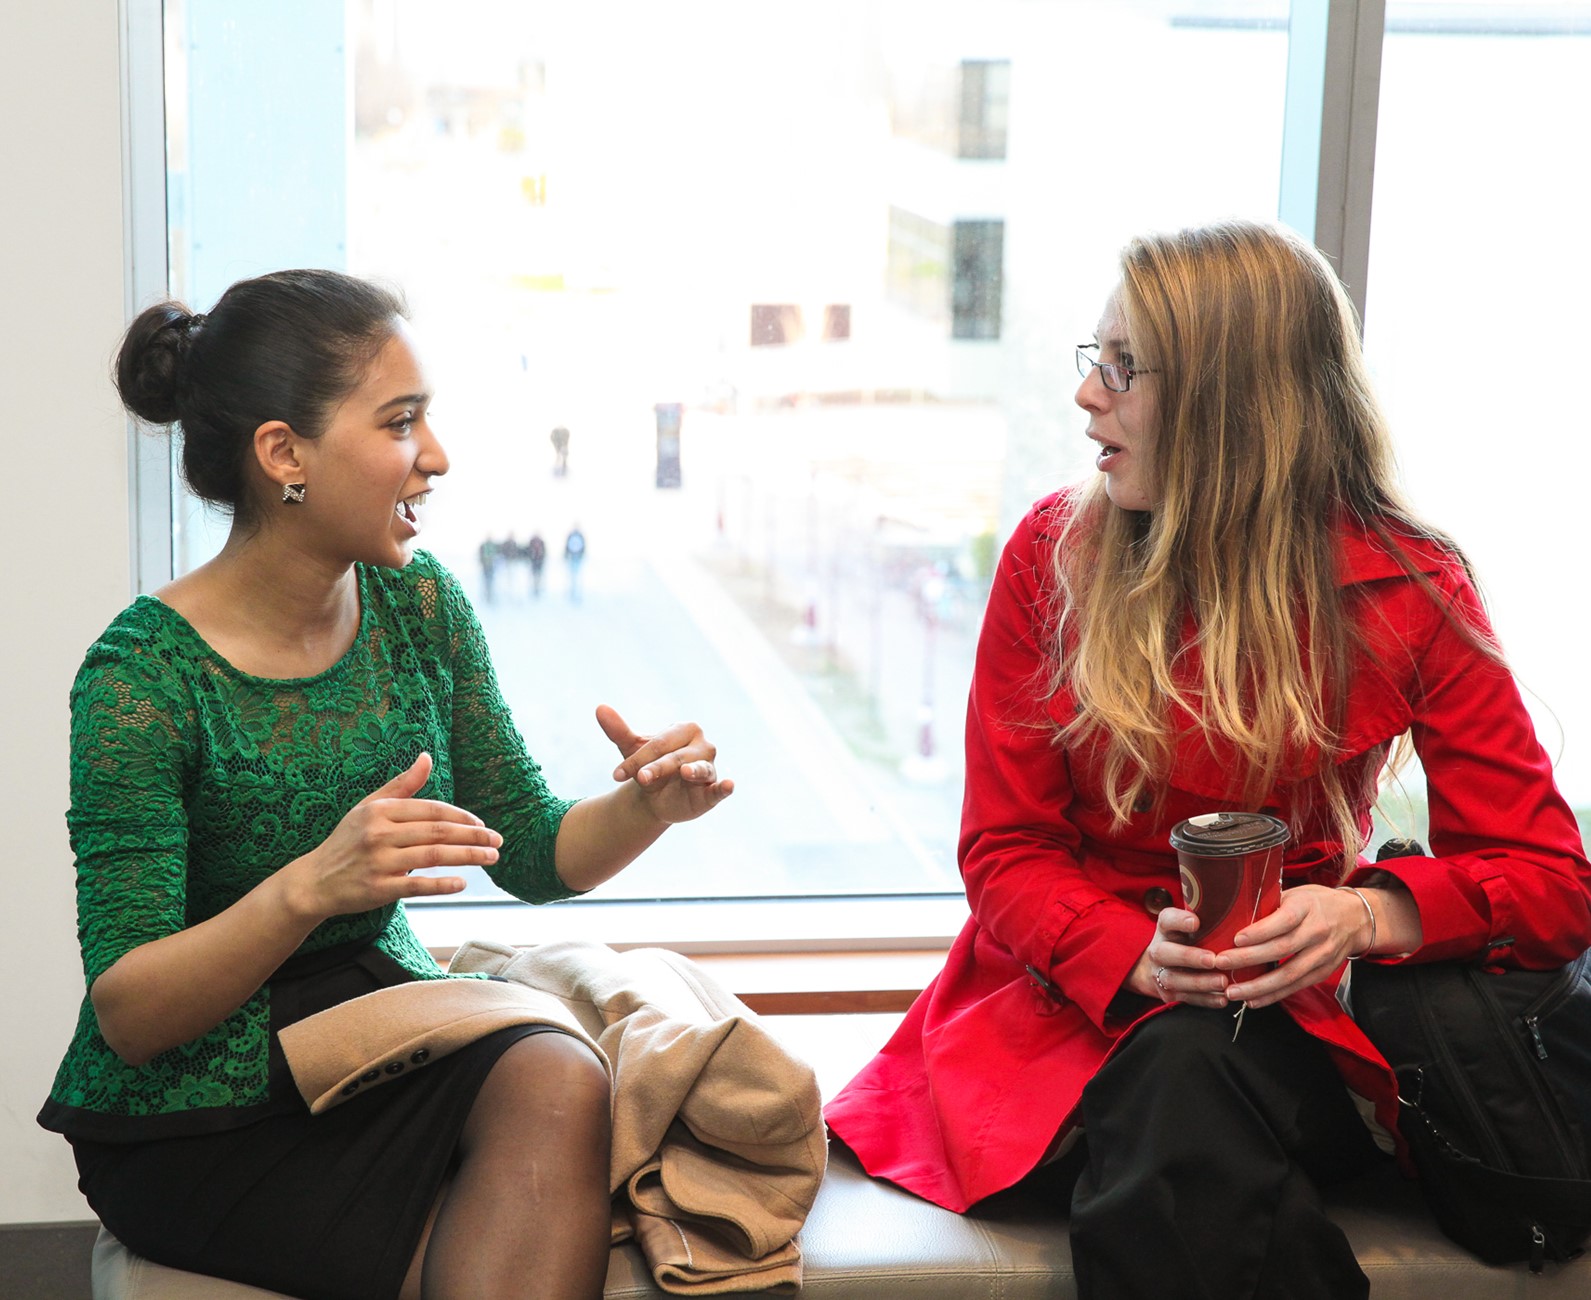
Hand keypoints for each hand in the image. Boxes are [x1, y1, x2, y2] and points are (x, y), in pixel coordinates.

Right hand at [287, 752, 499, 918]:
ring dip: (467, 856)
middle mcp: (379, 833)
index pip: (431, 809)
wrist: (314, 881)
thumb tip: (427, 757)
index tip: (482, 824)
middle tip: (498, 841)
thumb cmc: (347, 840)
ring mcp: (379, 862)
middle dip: (473, 836)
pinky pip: (417, 885)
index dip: (461, 816)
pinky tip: (462, 883)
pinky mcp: (379, 888)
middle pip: (437, 831)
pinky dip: (442, 884)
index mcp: (380, 810)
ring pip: (433, 856)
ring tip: (491, 858)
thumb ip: (402, 785)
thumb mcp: (369, 806)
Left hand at [596, 704, 733, 824]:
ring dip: (691, 772)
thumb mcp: (632, 750)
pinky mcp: (713, 790)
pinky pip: (720, 788)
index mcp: (686, 729)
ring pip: (698, 770)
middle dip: (656, 768)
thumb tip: (599, 708)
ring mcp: (710, 767)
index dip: (638, 759)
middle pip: (677, 757)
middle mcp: (703, 745)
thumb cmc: (648, 766)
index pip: (660, 743)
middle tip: (639, 779)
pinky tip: (728, 784)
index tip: (616, 775)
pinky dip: (725, 787)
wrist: (656, 797)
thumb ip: (618, 730)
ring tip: (684, 772)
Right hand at [1132, 906, 1230, 1006]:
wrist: (1160, 967)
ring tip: (1223, 982)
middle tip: (1213, 960)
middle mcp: (1158, 950)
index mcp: (1165, 929)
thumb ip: (1208, 917)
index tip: (1196, 922)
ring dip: (1200, 982)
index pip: (1167, 920)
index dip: (1179, 920)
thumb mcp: (1190, 926)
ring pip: (1175, 980)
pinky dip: (1205, 1000)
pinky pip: (1186, 999)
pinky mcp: (1169, 994)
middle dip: (1189, 957)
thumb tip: (1242, 906)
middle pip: (1165, 953)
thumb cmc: (1187, 941)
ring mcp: (1160, 974)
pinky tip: (1223, 999)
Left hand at [1216, 884, 1371, 1008]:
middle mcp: (1317, 931)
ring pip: (1289, 974)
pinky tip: (1254, 1001)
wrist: (1357, 918)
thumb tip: (1234, 914)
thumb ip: (1271, 904)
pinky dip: (1274, 995)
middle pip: (1282, 948)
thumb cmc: (1316, 902)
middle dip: (1248, 959)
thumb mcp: (1296, 893)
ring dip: (1259, 986)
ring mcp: (1323, 954)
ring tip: (1233, 992)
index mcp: (1307, 907)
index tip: (1236, 938)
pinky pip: (1297, 986)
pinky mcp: (1323, 972)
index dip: (1260, 931)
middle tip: (1221, 963)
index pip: (1284, 920)